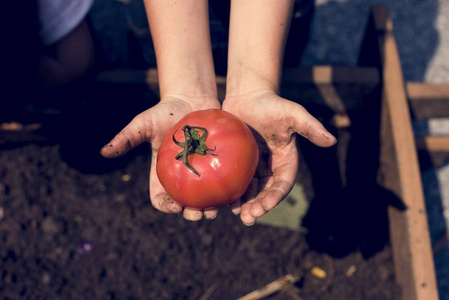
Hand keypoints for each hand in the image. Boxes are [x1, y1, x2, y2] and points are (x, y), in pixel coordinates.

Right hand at [101, 96, 220, 220]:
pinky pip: (223, 182)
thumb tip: (103, 152)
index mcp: (163, 175)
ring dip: (210, 209)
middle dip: (191, 214)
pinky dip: (226, 193)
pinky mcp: (219, 165)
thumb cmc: (165, 112)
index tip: (173, 206)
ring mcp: (202, 173)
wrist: (191, 99)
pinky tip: (231, 196)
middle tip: (198, 214)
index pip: (161, 198)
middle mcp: (182, 178)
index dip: (165, 206)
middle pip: (185, 204)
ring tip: (215, 210)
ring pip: (206, 199)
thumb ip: (127, 138)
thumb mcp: (143, 124)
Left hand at [222, 91, 336, 224]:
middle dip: (260, 206)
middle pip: (267, 191)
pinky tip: (228, 203)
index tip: (265, 206)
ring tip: (240, 215)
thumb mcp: (293, 114)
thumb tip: (332, 141)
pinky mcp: (240, 163)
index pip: (283, 182)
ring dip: (248, 204)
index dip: (275, 195)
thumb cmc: (272, 103)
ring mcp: (255, 166)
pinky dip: (235, 193)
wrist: (248, 96)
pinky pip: (239, 182)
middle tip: (249, 217)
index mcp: (286, 160)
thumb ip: (310, 127)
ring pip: (253, 190)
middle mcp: (272, 166)